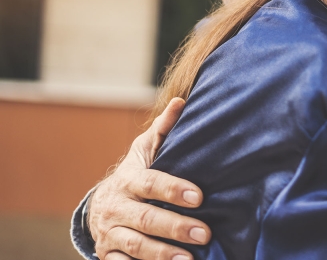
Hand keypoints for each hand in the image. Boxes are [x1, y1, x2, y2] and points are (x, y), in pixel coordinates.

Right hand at [89, 98, 210, 259]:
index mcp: (128, 180)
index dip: (173, 190)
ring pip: (134, 245)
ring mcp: (110, 233)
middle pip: (145, 219)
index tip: (199, 197)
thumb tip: (181, 102)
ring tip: (190, 259)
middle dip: (176, 227)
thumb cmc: (136, 174)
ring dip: (162, 255)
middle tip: (205, 233)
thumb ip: (164, 130)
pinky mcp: (108, 254)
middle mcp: (116, 207)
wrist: (101, 204)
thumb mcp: (145, 150)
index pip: (150, 183)